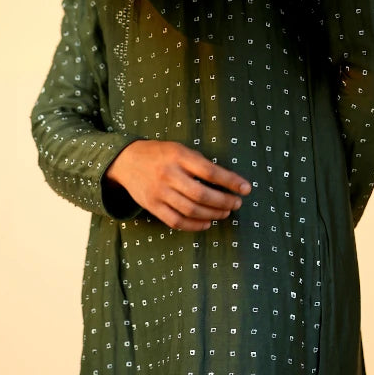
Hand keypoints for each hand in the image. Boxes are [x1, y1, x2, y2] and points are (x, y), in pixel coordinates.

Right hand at [105, 140, 251, 230]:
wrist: (127, 161)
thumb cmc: (161, 154)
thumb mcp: (179, 149)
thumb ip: (199, 163)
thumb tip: (227, 181)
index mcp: (178, 156)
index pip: (209, 171)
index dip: (230, 181)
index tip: (246, 188)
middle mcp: (168, 174)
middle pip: (201, 194)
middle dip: (224, 201)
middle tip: (236, 203)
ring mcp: (159, 192)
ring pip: (190, 210)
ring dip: (212, 214)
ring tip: (225, 212)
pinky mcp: (153, 206)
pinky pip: (176, 221)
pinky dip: (195, 225)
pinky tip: (207, 223)